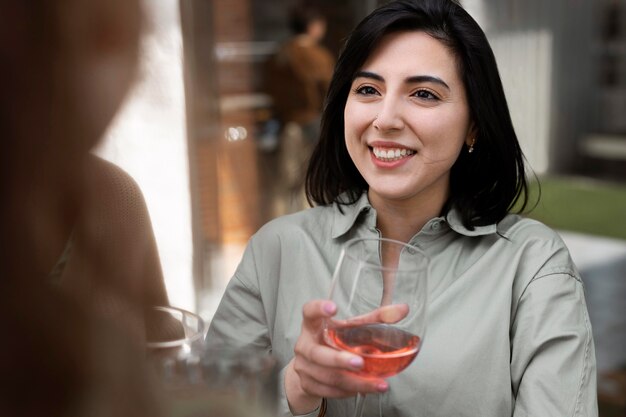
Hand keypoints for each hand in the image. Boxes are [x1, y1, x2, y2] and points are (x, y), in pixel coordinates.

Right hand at [284, 300, 389, 414]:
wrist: (312, 367)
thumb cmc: (333, 340)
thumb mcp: (351, 328)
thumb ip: (376, 318)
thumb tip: (403, 309)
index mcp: (314, 324)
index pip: (309, 311)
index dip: (318, 308)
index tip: (332, 308)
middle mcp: (305, 344)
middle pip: (317, 353)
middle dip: (338, 359)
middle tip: (359, 362)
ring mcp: (303, 366)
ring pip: (327, 376)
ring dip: (353, 382)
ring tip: (375, 384)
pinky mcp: (307, 384)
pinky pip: (329, 391)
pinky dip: (347, 392)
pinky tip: (362, 390)